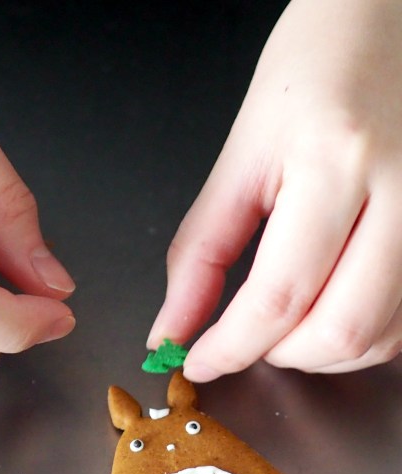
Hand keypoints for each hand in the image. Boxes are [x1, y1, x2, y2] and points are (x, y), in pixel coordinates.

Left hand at [149, 0, 401, 381]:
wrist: (396, 14)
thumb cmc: (321, 62)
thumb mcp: (243, 152)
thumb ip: (201, 252)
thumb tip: (171, 329)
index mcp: (334, 161)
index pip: (278, 296)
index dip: (230, 348)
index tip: (198, 361)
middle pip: (338, 331)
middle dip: (278, 354)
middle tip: (247, 334)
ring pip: (380, 337)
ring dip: (320, 352)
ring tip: (288, 317)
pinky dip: (362, 336)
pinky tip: (332, 305)